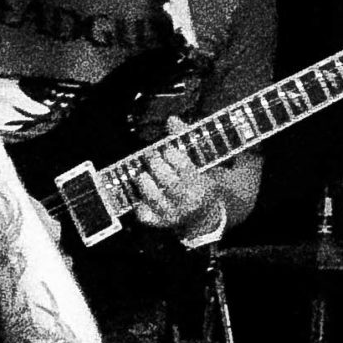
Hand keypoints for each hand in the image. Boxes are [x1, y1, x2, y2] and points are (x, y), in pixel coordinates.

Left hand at [130, 115, 224, 237]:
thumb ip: (185, 141)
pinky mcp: (159, 223)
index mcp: (203, 185)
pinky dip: (139, 203)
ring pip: (154, 198)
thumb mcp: (199, 163)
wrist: (202, 215)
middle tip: (151, 156)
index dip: (172, 155)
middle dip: (156, 165)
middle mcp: (188, 202)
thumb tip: (171, 119)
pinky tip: (141, 194)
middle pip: (168, 182)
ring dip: (145, 182)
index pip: (184, 167)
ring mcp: (173, 214)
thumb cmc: (199, 183)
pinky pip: (144, 214)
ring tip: (144, 175)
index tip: (166, 149)